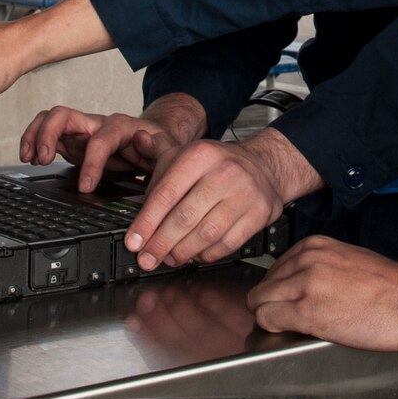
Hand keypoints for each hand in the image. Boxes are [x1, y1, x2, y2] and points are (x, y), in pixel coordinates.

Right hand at [20, 95, 207, 190]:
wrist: (154, 142)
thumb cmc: (159, 146)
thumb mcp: (167, 149)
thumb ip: (158, 147)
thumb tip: (142, 140)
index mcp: (121, 127)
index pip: (101, 140)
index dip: (92, 162)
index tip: (86, 187)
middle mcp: (97, 124)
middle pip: (65, 115)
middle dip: (48, 135)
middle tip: (42, 160)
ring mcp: (82, 131)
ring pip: (51, 120)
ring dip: (35, 135)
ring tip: (29, 158)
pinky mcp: (73, 141)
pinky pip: (48, 134)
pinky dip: (34, 142)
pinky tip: (30, 159)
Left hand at [124, 129, 320, 270]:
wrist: (264, 166)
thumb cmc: (217, 164)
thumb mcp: (187, 152)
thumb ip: (159, 151)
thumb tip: (137, 140)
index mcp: (200, 154)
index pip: (166, 193)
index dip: (146, 222)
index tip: (133, 242)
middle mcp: (225, 171)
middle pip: (185, 217)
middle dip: (161, 243)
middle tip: (146, 258)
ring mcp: (245, 193)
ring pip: (206, 234)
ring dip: (182, 252)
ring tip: (169, 258)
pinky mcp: (259, 213)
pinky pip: (228, 244)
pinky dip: (207, 254)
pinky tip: (195, 255)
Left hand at [247, 236, 397, 350]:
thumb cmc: (388, 284)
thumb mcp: (345, 259)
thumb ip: (316, 266)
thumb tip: (296, 285)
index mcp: (313, 246)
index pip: (274, 269)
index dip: (279, 290)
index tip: (288, 301)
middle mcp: (305, 261)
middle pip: (263, 286)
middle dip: (270, 303)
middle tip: (286, 317)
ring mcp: (304, 285)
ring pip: (259, 302)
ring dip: (270, 316)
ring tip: (290, 326)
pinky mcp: (307, 312)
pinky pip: (268, 318)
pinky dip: (272, 327)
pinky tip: (290, 331)